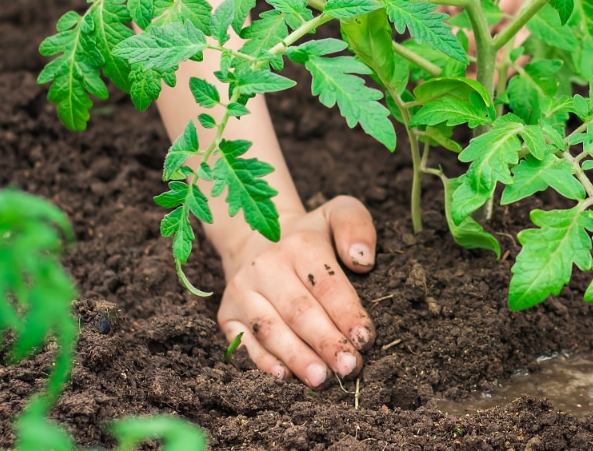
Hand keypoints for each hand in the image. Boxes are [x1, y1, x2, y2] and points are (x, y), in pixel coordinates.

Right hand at [217, 196, 376, 387]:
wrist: (255, 237)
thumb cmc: (309, 236)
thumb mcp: (337, 214)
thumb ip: (356, 225)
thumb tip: (363, 261)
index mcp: (299, 244)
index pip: (326, 284)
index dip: (346, 313)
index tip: (365, 338)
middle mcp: (265, 267)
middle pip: (299, 312)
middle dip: (326, 343)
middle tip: (349, 368)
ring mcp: (242, 292)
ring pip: (271, 330)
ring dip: (297, 358)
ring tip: (321, 379)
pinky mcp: (226, 314)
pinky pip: (244, 343)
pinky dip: (263, 362)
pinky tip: (284, 377)